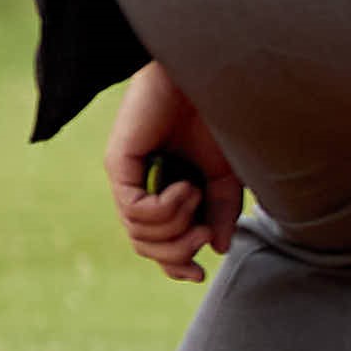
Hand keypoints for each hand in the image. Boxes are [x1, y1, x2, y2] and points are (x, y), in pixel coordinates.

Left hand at [106, 64, 239, 283]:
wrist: (210, 76)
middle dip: (177, 252)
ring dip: (175, 225)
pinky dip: (165, 208)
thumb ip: (222, 210)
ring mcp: (129, 177)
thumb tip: (216, 248)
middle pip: (146, 247)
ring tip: (194, 193)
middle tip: (201, 235)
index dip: (176, 264)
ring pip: (140, 235)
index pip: (157, 242)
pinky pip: (135, 212)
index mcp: (166, 189)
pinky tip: (184, 186)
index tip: (199, 275)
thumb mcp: (231, 174)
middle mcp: (142, 186)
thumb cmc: (223, 116)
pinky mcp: (120, 165)